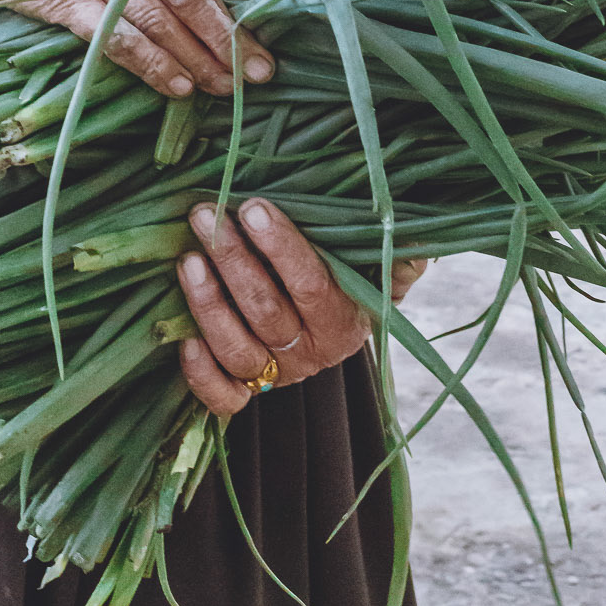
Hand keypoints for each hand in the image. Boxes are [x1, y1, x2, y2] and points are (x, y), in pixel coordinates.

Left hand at [177, 198, 427, 415]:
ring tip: (188, 259)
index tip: (252, 207)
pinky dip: (201, 376)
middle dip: (234, 260)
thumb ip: (398, 252)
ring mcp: (276, 378)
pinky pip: (223, 398)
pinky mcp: (245, 395)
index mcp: (345, 324)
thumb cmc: (345, 274)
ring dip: (209, 305)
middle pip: (267, 312)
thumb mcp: (373, 261)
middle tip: (206, 215)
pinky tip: (182, 340)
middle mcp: (310, 356)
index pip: (312, 287)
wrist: (323, 323)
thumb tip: (423, 241)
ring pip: (239, 349)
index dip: (281, 249)